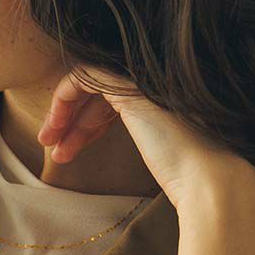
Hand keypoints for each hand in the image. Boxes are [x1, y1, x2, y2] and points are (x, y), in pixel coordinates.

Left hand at [37, 64, 254, 210]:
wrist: (206, 177)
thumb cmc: (188, 174)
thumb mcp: (160, 149)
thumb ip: (146, 133)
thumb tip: (115, 137)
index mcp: (161, 90)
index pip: (111, 96)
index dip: (85, 119)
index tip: (66, 147)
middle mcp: (152, 79)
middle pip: (97, 90)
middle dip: (69, 118)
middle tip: (50, 146)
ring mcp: (142, 79)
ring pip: (87, 84)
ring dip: (63, 114)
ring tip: (49, 146)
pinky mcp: (129, 87)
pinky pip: (83, 77)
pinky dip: (64, 98)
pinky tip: (57, 128)